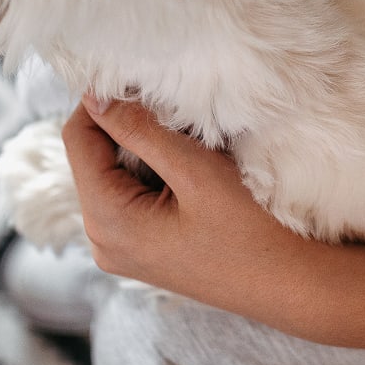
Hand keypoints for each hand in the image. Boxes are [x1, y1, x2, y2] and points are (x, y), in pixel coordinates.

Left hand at [63, 96, 315, 318]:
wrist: (287, 284)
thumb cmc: (249, 230)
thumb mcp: (194, 170)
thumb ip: (140, 129)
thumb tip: (96, 95)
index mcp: (107, 220)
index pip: (78, 139)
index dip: (101, 102)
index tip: (138, 80)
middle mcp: (102, 240)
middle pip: (93, 157)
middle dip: (128, 127)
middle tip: (175, 114)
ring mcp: (120, 249)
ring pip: (114, 174)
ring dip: (145, 149)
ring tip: (190, 147)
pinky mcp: (141, 250)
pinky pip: (131, 196)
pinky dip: (154, 173)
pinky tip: (191, 174)